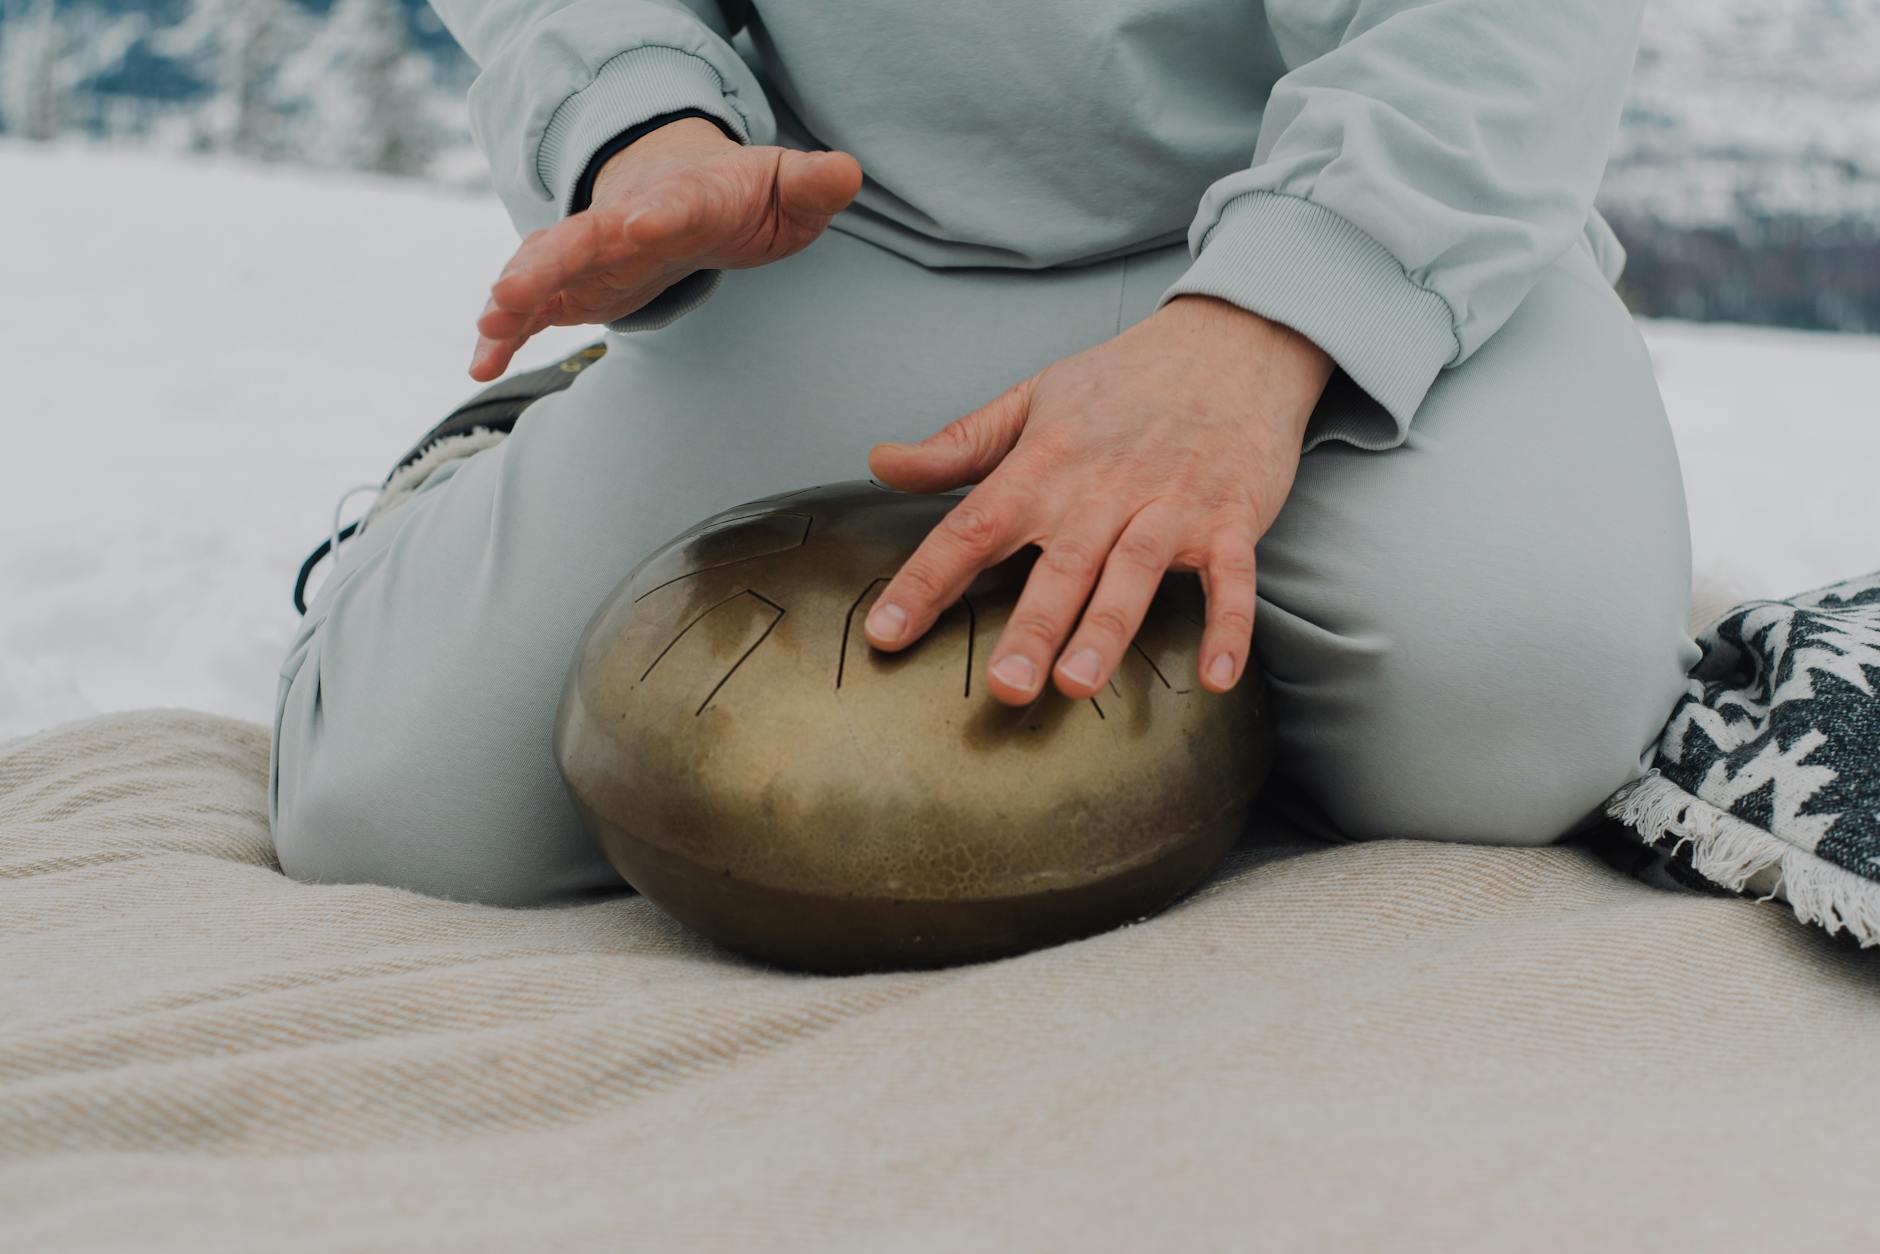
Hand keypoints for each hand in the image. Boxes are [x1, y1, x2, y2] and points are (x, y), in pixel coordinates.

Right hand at [470, 117, 863, 379]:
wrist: (686, 189)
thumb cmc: (741, 195)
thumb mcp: (785, 189)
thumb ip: (813, 184)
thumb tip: (848, 173)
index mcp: (684, 200)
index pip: (670, 206)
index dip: (657, 213)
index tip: (640, 224)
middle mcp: (624, 223)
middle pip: (583, 238)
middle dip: (548, 260)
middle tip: (515, 287)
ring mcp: (592, 252)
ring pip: (545, 269)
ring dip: (515, 296)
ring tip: (488, 327)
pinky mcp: (575, 285)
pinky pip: (533, 307)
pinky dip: (505, 332)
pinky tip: (480, 364)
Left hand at [863, 295, 1333, 704]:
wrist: (1232, 341)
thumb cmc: (1125, 380)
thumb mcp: (1032, 398)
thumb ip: (958, 445)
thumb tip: (882, 463)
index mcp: (1045, 464)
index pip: (973, 526)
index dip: (926, 579)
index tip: (887, 631)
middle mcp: (1103, 489)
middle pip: (1060, 566)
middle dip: (1031, 628)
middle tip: (1004, 687)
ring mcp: (1170, 505)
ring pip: (1133, 574)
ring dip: (1106, 631)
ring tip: (1077, 684)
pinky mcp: (1231, 519)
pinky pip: (1231, 579)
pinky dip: (1228, 628)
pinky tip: (1216, 679)